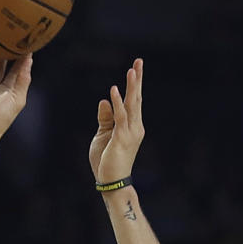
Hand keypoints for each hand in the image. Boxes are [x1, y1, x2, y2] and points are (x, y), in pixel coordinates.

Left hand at [89, 58, 144, 183]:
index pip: (133, 102)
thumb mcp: (103, 135)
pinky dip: (117, 103)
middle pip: (136, 99)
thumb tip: (105, 100)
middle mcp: (135, 127)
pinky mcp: (122, 138)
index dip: (134, 85)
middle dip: (137, 80)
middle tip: (139, 61)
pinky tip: (114, 90)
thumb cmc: (106, 161)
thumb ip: (105, 118)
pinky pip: (120, 117)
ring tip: (132, 70)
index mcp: (132, 126)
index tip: (136, 68)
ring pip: (131, 105)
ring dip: (131, 87)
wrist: (111, 183)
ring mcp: (130, 132)